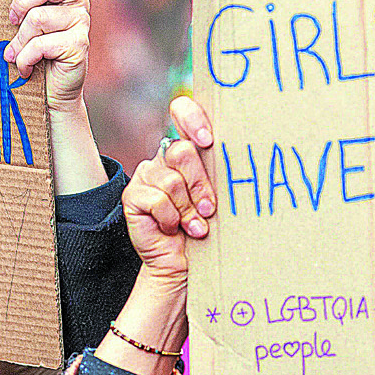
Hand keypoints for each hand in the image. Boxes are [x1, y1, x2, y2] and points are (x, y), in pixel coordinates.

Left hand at [5, 0, 88, 111]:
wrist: (49, 98)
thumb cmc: (27, 60)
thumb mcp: (16, 31)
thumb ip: (10, 11)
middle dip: (22, 1)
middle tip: (10, 20)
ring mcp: (80, 20)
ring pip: (37, 18)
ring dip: (18, 43)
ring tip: (16, 56)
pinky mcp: (81, 43)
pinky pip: (42, 43)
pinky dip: (26, 59)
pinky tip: (27, 68)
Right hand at [122, 96, 217, 286]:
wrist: (183, 264)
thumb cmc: (206, 228)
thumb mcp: (216, 195)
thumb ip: (218, 171)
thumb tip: (242, 152)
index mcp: (186, 150)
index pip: (182, 111)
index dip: (192, 118)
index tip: (208, 141)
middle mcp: (163, 158)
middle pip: (182, 152)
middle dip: (200, 184)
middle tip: (209, 209)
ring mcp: (145, 175)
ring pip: (171, 180)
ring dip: (188, 209)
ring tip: (195, 227)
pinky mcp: (132, 196)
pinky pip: (156, 199)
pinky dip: (171, 219)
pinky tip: (173, 229)